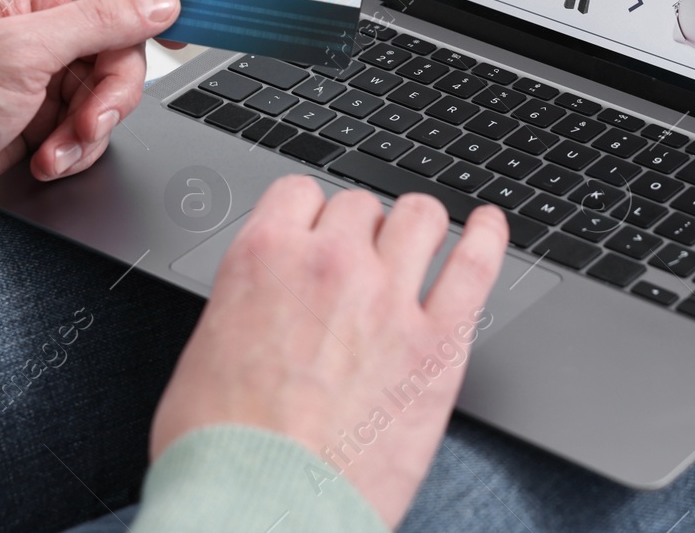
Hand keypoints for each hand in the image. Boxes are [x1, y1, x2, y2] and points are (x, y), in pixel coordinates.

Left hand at [0, 0, 179, 245]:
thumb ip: (101, 21)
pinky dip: (76, 145)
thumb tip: (160, 1)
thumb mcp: (22, 52)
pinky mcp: (40, 110)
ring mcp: (39, 65)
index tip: (166, 26)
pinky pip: (91, 120)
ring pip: (110, 82)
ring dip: (94, 121)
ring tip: (59, 142)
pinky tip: (45, 157)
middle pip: (121, 31)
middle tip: (94, 110)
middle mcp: (34, 15)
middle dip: (114, 81)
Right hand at [149, 178, 508, 526]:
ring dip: (417, 226)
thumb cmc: (220, 449)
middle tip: (363, 261)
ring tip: (422, 240)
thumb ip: (247, 304)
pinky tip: (488, 226)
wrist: (258, 509)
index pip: (301, 193)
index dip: (312, 215)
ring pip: (419, 218)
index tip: (320, 231)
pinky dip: (487, 238)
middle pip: (361, 206)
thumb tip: (264, 304)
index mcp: (264, 257)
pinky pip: (475, 267)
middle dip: (361, 229)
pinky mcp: (438, 345)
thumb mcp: (206, 350)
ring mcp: (389, 300)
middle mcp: (330, 264)